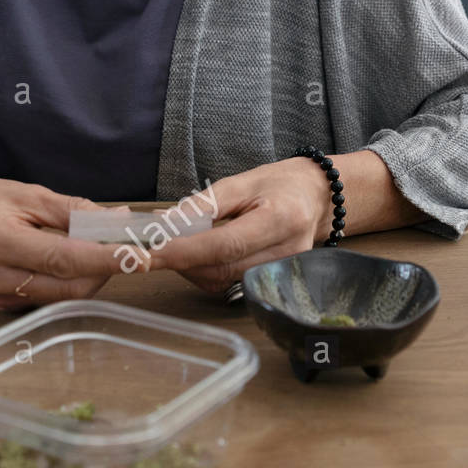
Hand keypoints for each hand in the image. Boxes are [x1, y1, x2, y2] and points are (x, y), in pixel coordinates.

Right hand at [0, 171, 144, 309]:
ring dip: (90, 275)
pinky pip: (47, 297)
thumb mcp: (26, 193)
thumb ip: (72, 210)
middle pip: (70, 287)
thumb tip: (116, 220)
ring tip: (101, 248)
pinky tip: (73, 259)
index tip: (139, 256)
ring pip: (62, 296)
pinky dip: (68, 281)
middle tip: (125, 246)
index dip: (107, 259)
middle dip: (105, 269)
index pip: (66, 259)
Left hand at [148, 159, 333, 294]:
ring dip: (192, 268)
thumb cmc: (279, 184)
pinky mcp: (275, 281)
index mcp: (281, 219)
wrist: (316, 197)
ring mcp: (283, 271)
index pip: (226, 245)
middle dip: (182, 261)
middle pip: (221, 270)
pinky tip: (202, 253)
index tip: (151, 252)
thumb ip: (203, 205)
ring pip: (222, 282)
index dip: (185, 251)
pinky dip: (208, 271)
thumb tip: (164, 225)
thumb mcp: (241, 182)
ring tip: (183, 243)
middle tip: (156, 245)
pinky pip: (230, 284)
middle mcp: (286, 251)